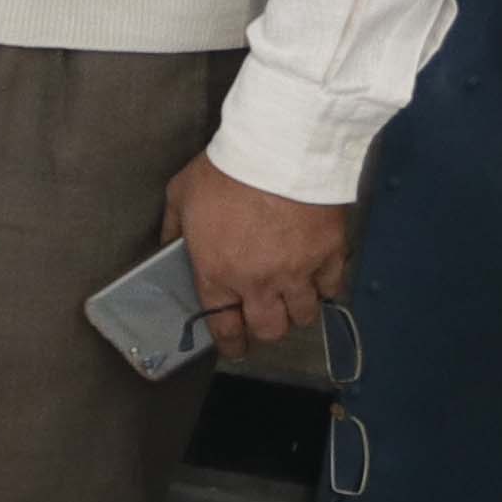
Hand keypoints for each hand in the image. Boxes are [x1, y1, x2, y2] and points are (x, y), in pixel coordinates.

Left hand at [166, 153, 352, 346]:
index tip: (235, 348)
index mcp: (217, 274)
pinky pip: (333, 288)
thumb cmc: (222, 173)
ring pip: (304, 315)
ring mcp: (298, 272)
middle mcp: (258, 283)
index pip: (224, 327)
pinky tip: (320, 281)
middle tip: (266, 319)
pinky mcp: (330, 255)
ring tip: (293, 300)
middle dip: (266, 330)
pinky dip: (327, 289)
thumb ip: (173, 228)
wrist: (277, 153)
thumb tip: (168, 246)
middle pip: (270, 330)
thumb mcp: (180, 197)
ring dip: (298, 312)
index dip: (231, 344)